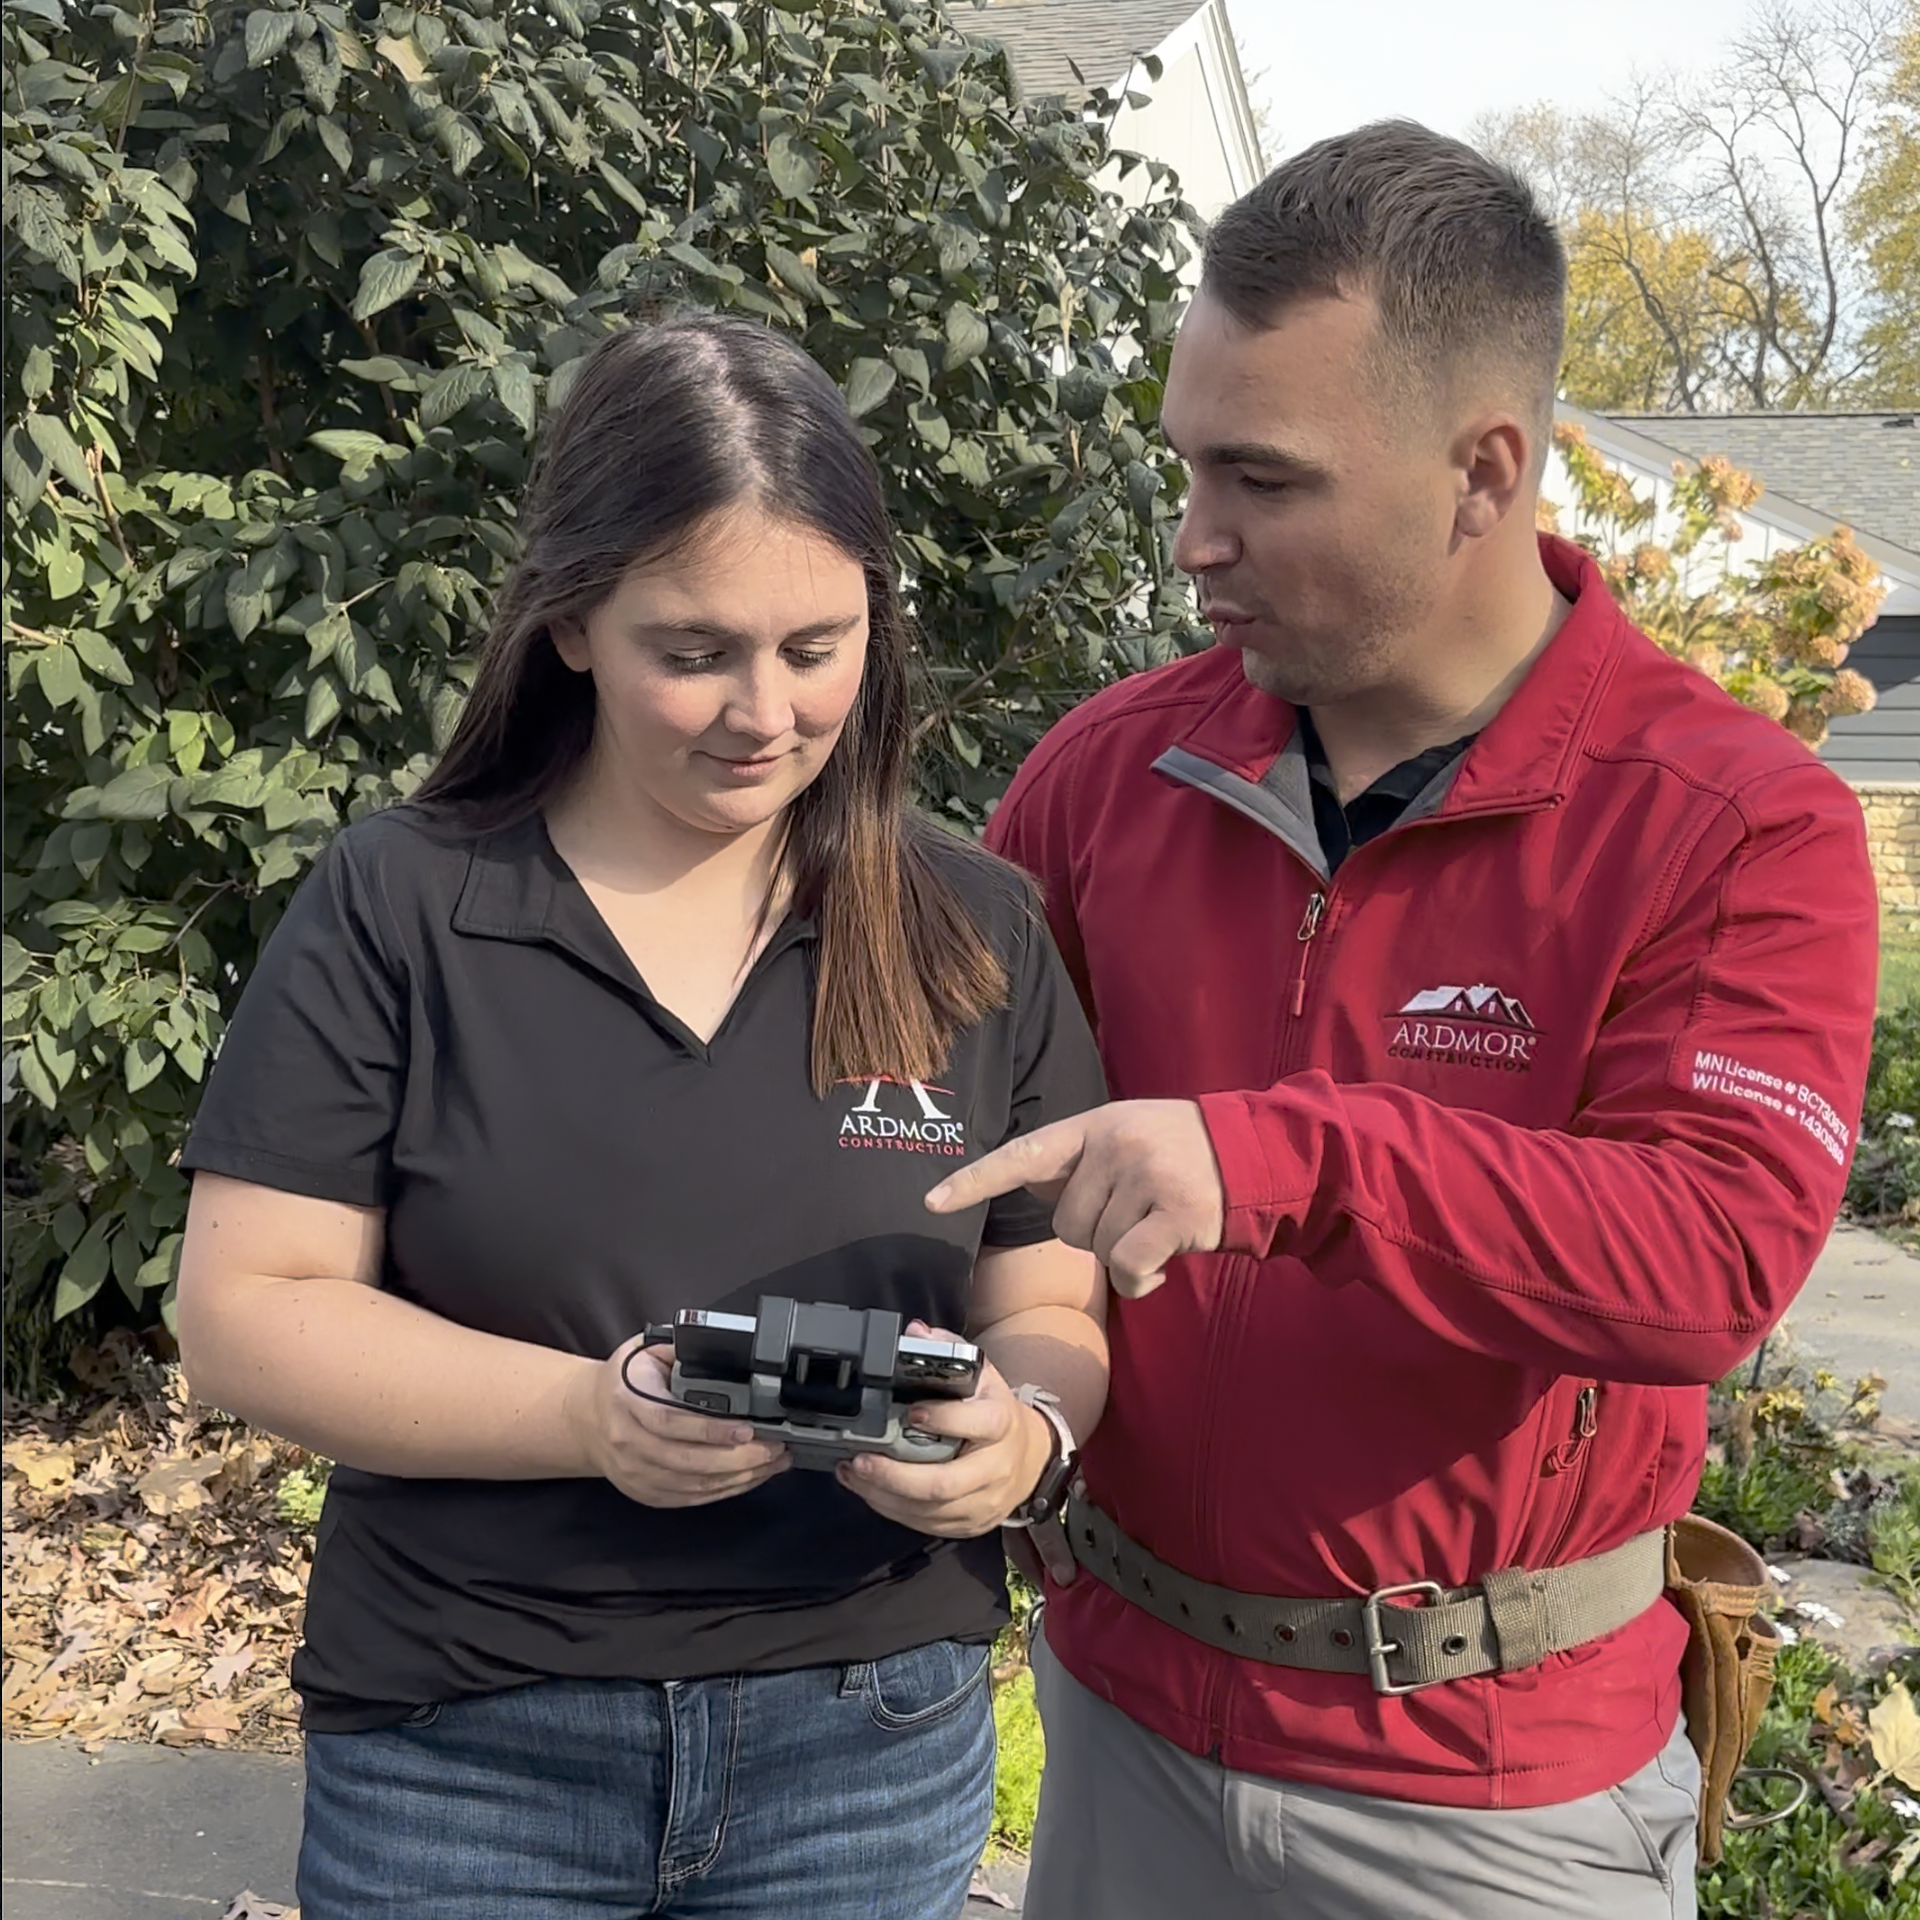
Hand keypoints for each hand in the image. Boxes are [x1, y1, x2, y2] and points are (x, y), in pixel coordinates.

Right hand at [571, 1338, 789, 1507]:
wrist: (586, 1418)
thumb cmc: (620, 1382)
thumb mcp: (641, 1352)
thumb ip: (676, 1349)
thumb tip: (716, 1346)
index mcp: (627, 1402)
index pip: (671, 1422)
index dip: (711, 1429)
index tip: (747, 1428)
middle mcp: (628, 1442)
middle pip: (687, 1460)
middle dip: (738, 1458)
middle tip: (774, 1448)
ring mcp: (635, 1473)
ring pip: (692, 1484)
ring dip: (739, 1477)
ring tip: (773, 1462)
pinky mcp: (645, 1492)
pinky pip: (689, 1498)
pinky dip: (724, 1491)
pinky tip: (750, 1478)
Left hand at [835, 1327, 1051, 1537]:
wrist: (1030, 1457)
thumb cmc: (995, 1411)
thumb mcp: (981, 1374)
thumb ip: (948, 1350)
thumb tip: (915, 1333)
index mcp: (1001, 1424)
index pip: (977, 1423)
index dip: (943, 1419)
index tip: (910, 1413)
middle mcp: (994, 1468)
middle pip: (942, 1483)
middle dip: (894, 1475)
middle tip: (860, 1459)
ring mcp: (983, 1502)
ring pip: (928, 1511)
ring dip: (883, 1495)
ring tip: (853, 1473)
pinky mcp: (969, 1524)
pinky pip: (926, 1524)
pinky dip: (892, 1509)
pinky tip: (869, 1491)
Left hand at [925, 1101, 1224, 1299]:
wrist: (1257, 1154)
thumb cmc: (1184, 1152)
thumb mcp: (1127, 1133)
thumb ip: (1080, 1159)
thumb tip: (1023, 1180)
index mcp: (1094, 1126)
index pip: (1021, 1155)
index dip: (975, 1182)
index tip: (931, 1203)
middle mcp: (1115, 1146)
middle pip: (1065, 1224)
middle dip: (1095, 1233)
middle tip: (1136, 1214)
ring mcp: (1145, 1177)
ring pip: (1097, 1250)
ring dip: (1124, 1256)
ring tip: (1156, 1229)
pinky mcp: (1174, 1214)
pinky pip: (1128, 1268)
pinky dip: (1141, 1280)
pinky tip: (1163, 1263)